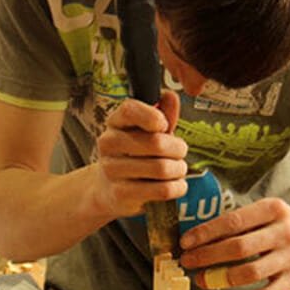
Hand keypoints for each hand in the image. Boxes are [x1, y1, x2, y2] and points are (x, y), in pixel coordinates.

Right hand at [92, 91, 187, 217]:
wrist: (109, 189)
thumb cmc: (134, 155)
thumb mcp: (148, 131)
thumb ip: (162, 113)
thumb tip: (169, 96)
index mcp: (115, 122)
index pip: (130, 109)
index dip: (153, 116)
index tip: (164, 125)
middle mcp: (109, 144)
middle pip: (156, 143)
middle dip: (178, 149)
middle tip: (180, 153)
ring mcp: (112, 169)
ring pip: (162, 168)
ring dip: (179, 169)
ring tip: (177, 169)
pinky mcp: (121, 193)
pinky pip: (162, 190)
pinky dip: (177, 187)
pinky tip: (175, 184)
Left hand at [178, 198, 289, 289]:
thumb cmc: (281, 224)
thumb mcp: (264, 212)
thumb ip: (237, 221)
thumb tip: (196, 238)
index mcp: (273, 209)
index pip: (233, 221)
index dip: (206, 233)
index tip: (185, 242)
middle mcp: (285, 232)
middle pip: (239, 247)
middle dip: (208, 256)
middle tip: (187, 262)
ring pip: (251, 273)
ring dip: (221, 279)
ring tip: (202, 280)